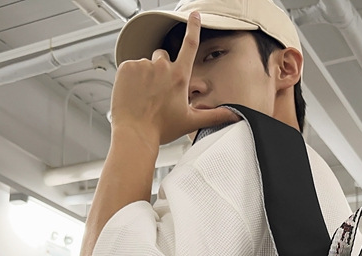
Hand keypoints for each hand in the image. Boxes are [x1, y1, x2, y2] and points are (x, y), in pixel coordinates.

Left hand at [110, 12, 238, 149]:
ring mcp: (143, 65)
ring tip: (144, 97)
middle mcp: (162, 67)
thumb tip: (234, 116)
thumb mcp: (191, 122)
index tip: (194, 15)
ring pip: (145, 65)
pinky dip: (130, 78)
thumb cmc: (160, 129)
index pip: (190, 45)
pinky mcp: (126, 67)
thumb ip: (214, 116)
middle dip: (161, 69)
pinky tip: (133, 94)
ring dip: (145, 76)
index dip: (193, 28)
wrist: (135, 134)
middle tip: (157, 91)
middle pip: (162, 57)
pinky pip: (130, 67)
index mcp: (179, 77)